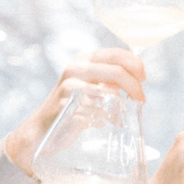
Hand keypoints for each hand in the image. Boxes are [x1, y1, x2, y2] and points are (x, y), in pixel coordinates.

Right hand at [6, 49, 146, 170]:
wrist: (40, 130)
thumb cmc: (70, 109)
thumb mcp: (90, 89)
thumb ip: (109, 83)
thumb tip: (137, 82)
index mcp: (83, 60)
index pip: (116, 54)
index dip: (135, 64)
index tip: (143, 79)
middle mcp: (75, 68)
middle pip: (116, 70)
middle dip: (134, 86)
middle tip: (141, 100)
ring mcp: (69, 86)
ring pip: (109, 90)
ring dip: (124, 103)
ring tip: (128, 114)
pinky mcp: (66, 105)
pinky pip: (97, 109)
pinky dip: (108, 117)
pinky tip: (109, 123)